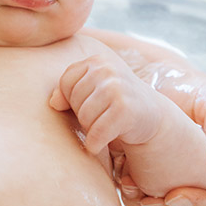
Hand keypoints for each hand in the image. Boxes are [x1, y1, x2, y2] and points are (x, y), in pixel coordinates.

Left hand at [50, 53, 164, 153]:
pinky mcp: (125, 109)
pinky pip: (96, 133)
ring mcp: (117, 88)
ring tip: (104, 125)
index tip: (90, 104)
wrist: (152, 116)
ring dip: (91, 129)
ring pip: (84, 117)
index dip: (72, 100)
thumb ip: (67, 91)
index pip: (66, 83)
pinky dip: (94, 144)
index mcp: (97, 61)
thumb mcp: (92, 90)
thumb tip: (53, 102)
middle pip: (74, 101)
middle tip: (101, 117)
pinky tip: (99, 144)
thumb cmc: (115, 102)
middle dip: (83, 115)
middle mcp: (107, 70)